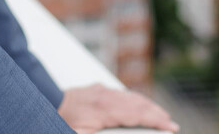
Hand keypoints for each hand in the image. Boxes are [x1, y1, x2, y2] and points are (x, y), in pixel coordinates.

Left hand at [57, 84, 179, 133]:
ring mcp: (102, 91)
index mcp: (105, 110)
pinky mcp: (98, 89)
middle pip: (139, 104)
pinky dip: (136, 100)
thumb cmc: (62, 123)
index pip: (138, 115)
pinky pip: (123, 94)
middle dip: (157, 114)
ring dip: (149, 106)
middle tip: (172, 124)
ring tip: (162, 116)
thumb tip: (125, 130)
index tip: (171, 127)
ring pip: (132, 97)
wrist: (46, 102)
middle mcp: (106, 96)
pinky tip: (141, 106)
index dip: (156, 121)